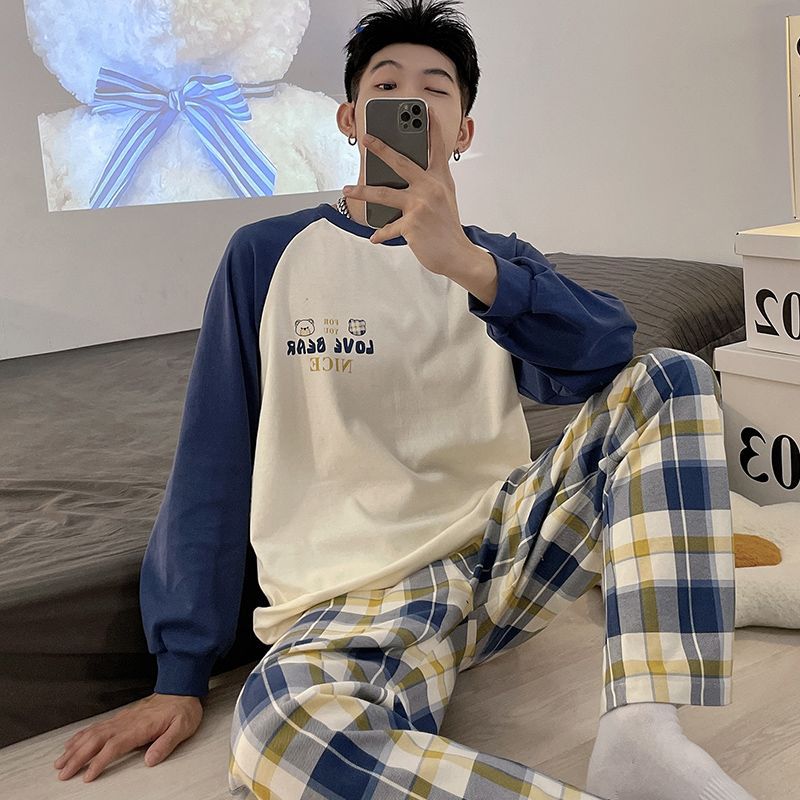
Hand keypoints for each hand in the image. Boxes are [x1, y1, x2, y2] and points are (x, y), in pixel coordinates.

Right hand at [53, 692, 202, 782]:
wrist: (182, 689)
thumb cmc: (183, 710)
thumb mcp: (182, 727)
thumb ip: (166, 744)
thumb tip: (150, 760)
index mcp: (141, 727)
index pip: (114, 745)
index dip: (99, 761)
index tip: (87, 776)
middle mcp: (127, 722)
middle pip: (97, 740)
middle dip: (77, 757)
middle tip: (63, 773)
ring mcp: (123, 718)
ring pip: (93, 733)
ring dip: (75, 747)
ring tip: (60, 762)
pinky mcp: (122, 717)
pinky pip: (97, 726)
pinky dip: (82, 735)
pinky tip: (73, 742)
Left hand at [342, 105, 473, 276]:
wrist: (457, 254)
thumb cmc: (447, 227)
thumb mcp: (444, 199)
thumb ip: (428, 184)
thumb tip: (399, 178)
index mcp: (440, 179)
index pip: (436, 148)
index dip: (432, 127)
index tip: (426, 109)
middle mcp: (431, 187)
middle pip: (401, 162)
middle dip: (381, 148)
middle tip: (366, 138)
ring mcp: (421, 204)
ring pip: (384, 193)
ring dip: (362, 191)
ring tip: (347, 190)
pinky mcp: (412, 224)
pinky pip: (389, 226)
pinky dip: (381, 233)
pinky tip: (374, 237)